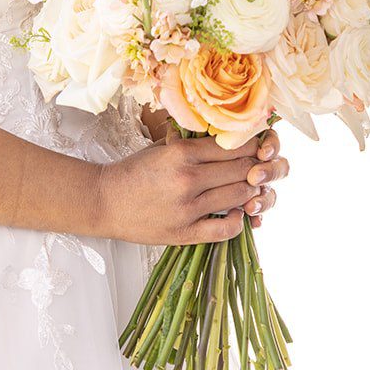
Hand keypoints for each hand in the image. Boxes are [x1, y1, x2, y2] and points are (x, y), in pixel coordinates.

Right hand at [94, 123, 288, 245]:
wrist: (106, 201)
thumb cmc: (135, 171)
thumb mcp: (163, 148)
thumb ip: (193, 143)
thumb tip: (228, 136)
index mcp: (182, 154)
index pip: (233, 145)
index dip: (253, 144)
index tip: (260, 143)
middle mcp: (188, 179)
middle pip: (242, 170)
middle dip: (258, 166)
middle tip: (262, 165)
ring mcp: (188, 209)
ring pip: (239, 196)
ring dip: (252, 191)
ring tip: (252, 186)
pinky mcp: (185, 233)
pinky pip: (225, 229)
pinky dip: (239, 221)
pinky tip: (238, 212)